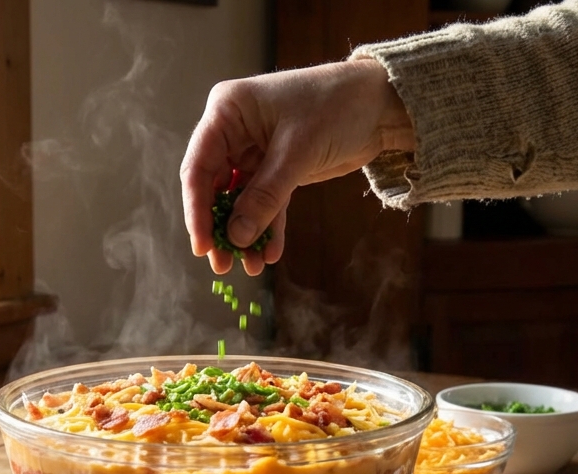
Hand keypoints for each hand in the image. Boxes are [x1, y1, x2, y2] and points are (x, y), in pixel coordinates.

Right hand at [180, 58, 414, 275]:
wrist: (381, 102)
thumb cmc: (336, 105)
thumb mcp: (297, 151)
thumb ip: (265, 195)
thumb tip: (237, 236)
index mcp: (227, 112)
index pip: (199, 167)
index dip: (197, 210)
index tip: (202, 246)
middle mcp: (234, 131)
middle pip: (214, 187)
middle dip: (220, 227)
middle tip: (223, 264)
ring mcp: (254, 151)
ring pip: (240, 200)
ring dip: (244, 233)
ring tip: (251, 267)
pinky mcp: (276, 168)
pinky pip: (265, 203)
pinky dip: (268, 227)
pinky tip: (270, 252)